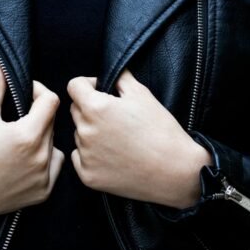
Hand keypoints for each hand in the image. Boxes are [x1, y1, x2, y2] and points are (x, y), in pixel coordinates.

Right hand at [0, 38, 64, 234]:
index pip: (50, 101)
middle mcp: (41, 158)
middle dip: (36, 115)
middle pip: (51, 123)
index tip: (23, 95)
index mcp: (28, 136)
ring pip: (54, 144)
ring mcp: (43, 178)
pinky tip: (24, 160)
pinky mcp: (42, 193)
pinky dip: (45, 161)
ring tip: (17, 141)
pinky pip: (54, 167)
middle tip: (14, 119)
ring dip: (41, 138)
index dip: (37, 92)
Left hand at [66, 67, 212, 207]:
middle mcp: (85, 131)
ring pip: (80, 135)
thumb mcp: (143, 94)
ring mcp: (85, 156)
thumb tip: (110, 74)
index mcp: (96, 108)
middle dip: (91, 109)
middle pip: (76, 111)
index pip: (74, 86)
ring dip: (93, 133)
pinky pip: (80, 157)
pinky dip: (92, 156)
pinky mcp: (88, 176)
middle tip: (116, 118)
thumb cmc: (161, 131)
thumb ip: (120, 78)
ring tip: (120, 140)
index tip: (101, 91)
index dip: (88, 85)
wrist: (174, 171)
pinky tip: (114, 156)